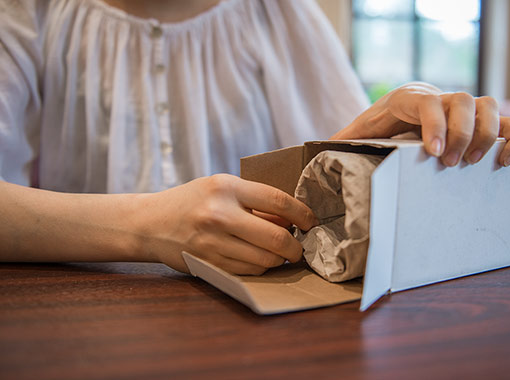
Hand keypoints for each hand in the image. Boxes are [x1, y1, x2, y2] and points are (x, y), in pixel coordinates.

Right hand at [134, 174, 317, 274]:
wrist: (149, 223)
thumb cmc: (191, 201)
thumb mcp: (221, 188)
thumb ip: (254, 201)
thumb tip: (292, 219)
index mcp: (226, 187)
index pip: (277, 200)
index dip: (302, 213)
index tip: (310, 221)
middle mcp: (219, 214)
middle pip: (276, 237)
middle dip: (295, 246)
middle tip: (299, 247)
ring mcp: (212, 242)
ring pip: (264, 259)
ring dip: (279, 260)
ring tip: (280, 253)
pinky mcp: (208, 263)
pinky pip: (249, 271)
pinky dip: (262, 268)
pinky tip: (260, 260)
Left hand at [332, 82, 509, 166]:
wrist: (400, 111)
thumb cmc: (379, 123)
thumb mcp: (359, 130)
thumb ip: (343, 139)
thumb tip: (318, 153)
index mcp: (407, 98)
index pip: (426, 103)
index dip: (435, 125)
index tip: (434, 153)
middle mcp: (438, 97)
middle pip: (462, 102)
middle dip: (461, 134)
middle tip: (451, 163)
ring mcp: (461, 107)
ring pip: (488, 105)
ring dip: (486, 134)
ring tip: (473, 163)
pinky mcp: (478, 120)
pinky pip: (507, 122)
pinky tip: (503, 161)